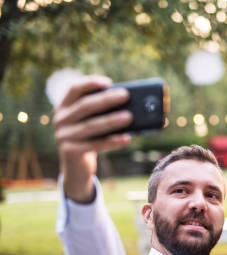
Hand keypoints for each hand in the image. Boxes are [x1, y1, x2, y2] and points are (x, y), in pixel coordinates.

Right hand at [53, 75, 132, 202]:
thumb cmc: (90, 138)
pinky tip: (126, 139)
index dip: (91, 83)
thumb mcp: (92, 122)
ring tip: (129, 117)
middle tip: (126, 95)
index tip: (109, 82)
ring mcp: (63, 135)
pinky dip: (112, 141)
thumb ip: (103, 112)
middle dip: (106, 99)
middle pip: (85, 106)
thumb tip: (133, 106)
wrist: (76, 167)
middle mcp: (60, 119)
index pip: (74, 89)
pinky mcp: (70, 150)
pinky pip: (95, 144)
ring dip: (111, 120)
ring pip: (91, 126)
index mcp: (64, 106)